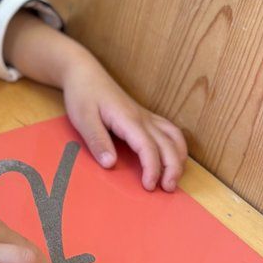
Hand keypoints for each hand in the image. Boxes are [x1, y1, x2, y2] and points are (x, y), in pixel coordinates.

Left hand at [61, 56, 187, 192]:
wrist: (85, 73)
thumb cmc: (83, 95)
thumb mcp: (83, 119)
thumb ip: (97, 141)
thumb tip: (110, 164)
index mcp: (128, 119)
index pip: (148, 147)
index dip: (152, 168)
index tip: (149, 186)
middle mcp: (142, 118)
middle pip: (168, 144)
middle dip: (172, 168)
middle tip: (167, 189)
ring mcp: (146, 116)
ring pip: (174, 136)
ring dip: (179, 157)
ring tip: (174, 177)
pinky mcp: (145, 116)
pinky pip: (170, 130)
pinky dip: (177, 145)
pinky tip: (174, 156)